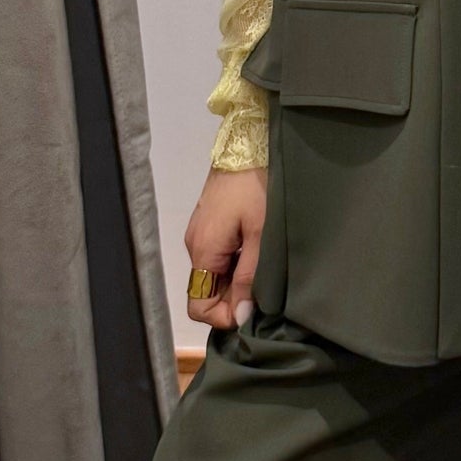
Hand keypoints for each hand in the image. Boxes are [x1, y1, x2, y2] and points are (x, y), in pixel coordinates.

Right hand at [185, 166, 267, 333]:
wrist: (248, 143)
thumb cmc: (257, 187)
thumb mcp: (261, 236)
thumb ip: (249, 278)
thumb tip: (239, 316)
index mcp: (203, 251)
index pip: (198, 306)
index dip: (223, 317)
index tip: (252, 311)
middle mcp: (195, 246)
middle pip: (205, 293)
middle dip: (232, 300)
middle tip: (265, 293)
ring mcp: (200, 233)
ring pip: (213, 275)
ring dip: (235, 282)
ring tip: (264, 273)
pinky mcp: (209, 224)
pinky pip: (217, 257)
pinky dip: (234, 265)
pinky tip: (256, 255)